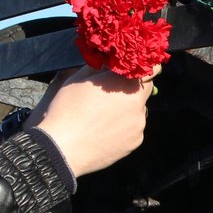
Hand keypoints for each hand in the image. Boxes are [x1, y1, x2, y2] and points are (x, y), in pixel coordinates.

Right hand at [23, 66, 155, 177]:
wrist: (63, 147)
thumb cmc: (67, 109)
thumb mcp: (79, 79)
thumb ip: (100, 68)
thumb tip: (109, 65)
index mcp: (126, 82)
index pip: (149, 70)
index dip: (141, 69)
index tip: (133, 71)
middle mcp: (138, 102)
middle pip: (145, 91)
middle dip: (133, 89)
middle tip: (113, 94)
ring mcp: (139, 124)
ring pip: (138, 111)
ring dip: (127, 109)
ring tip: (103, 117)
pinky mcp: (136, 141)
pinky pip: (133, 129)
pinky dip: (124, 128)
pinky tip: (105, 131)